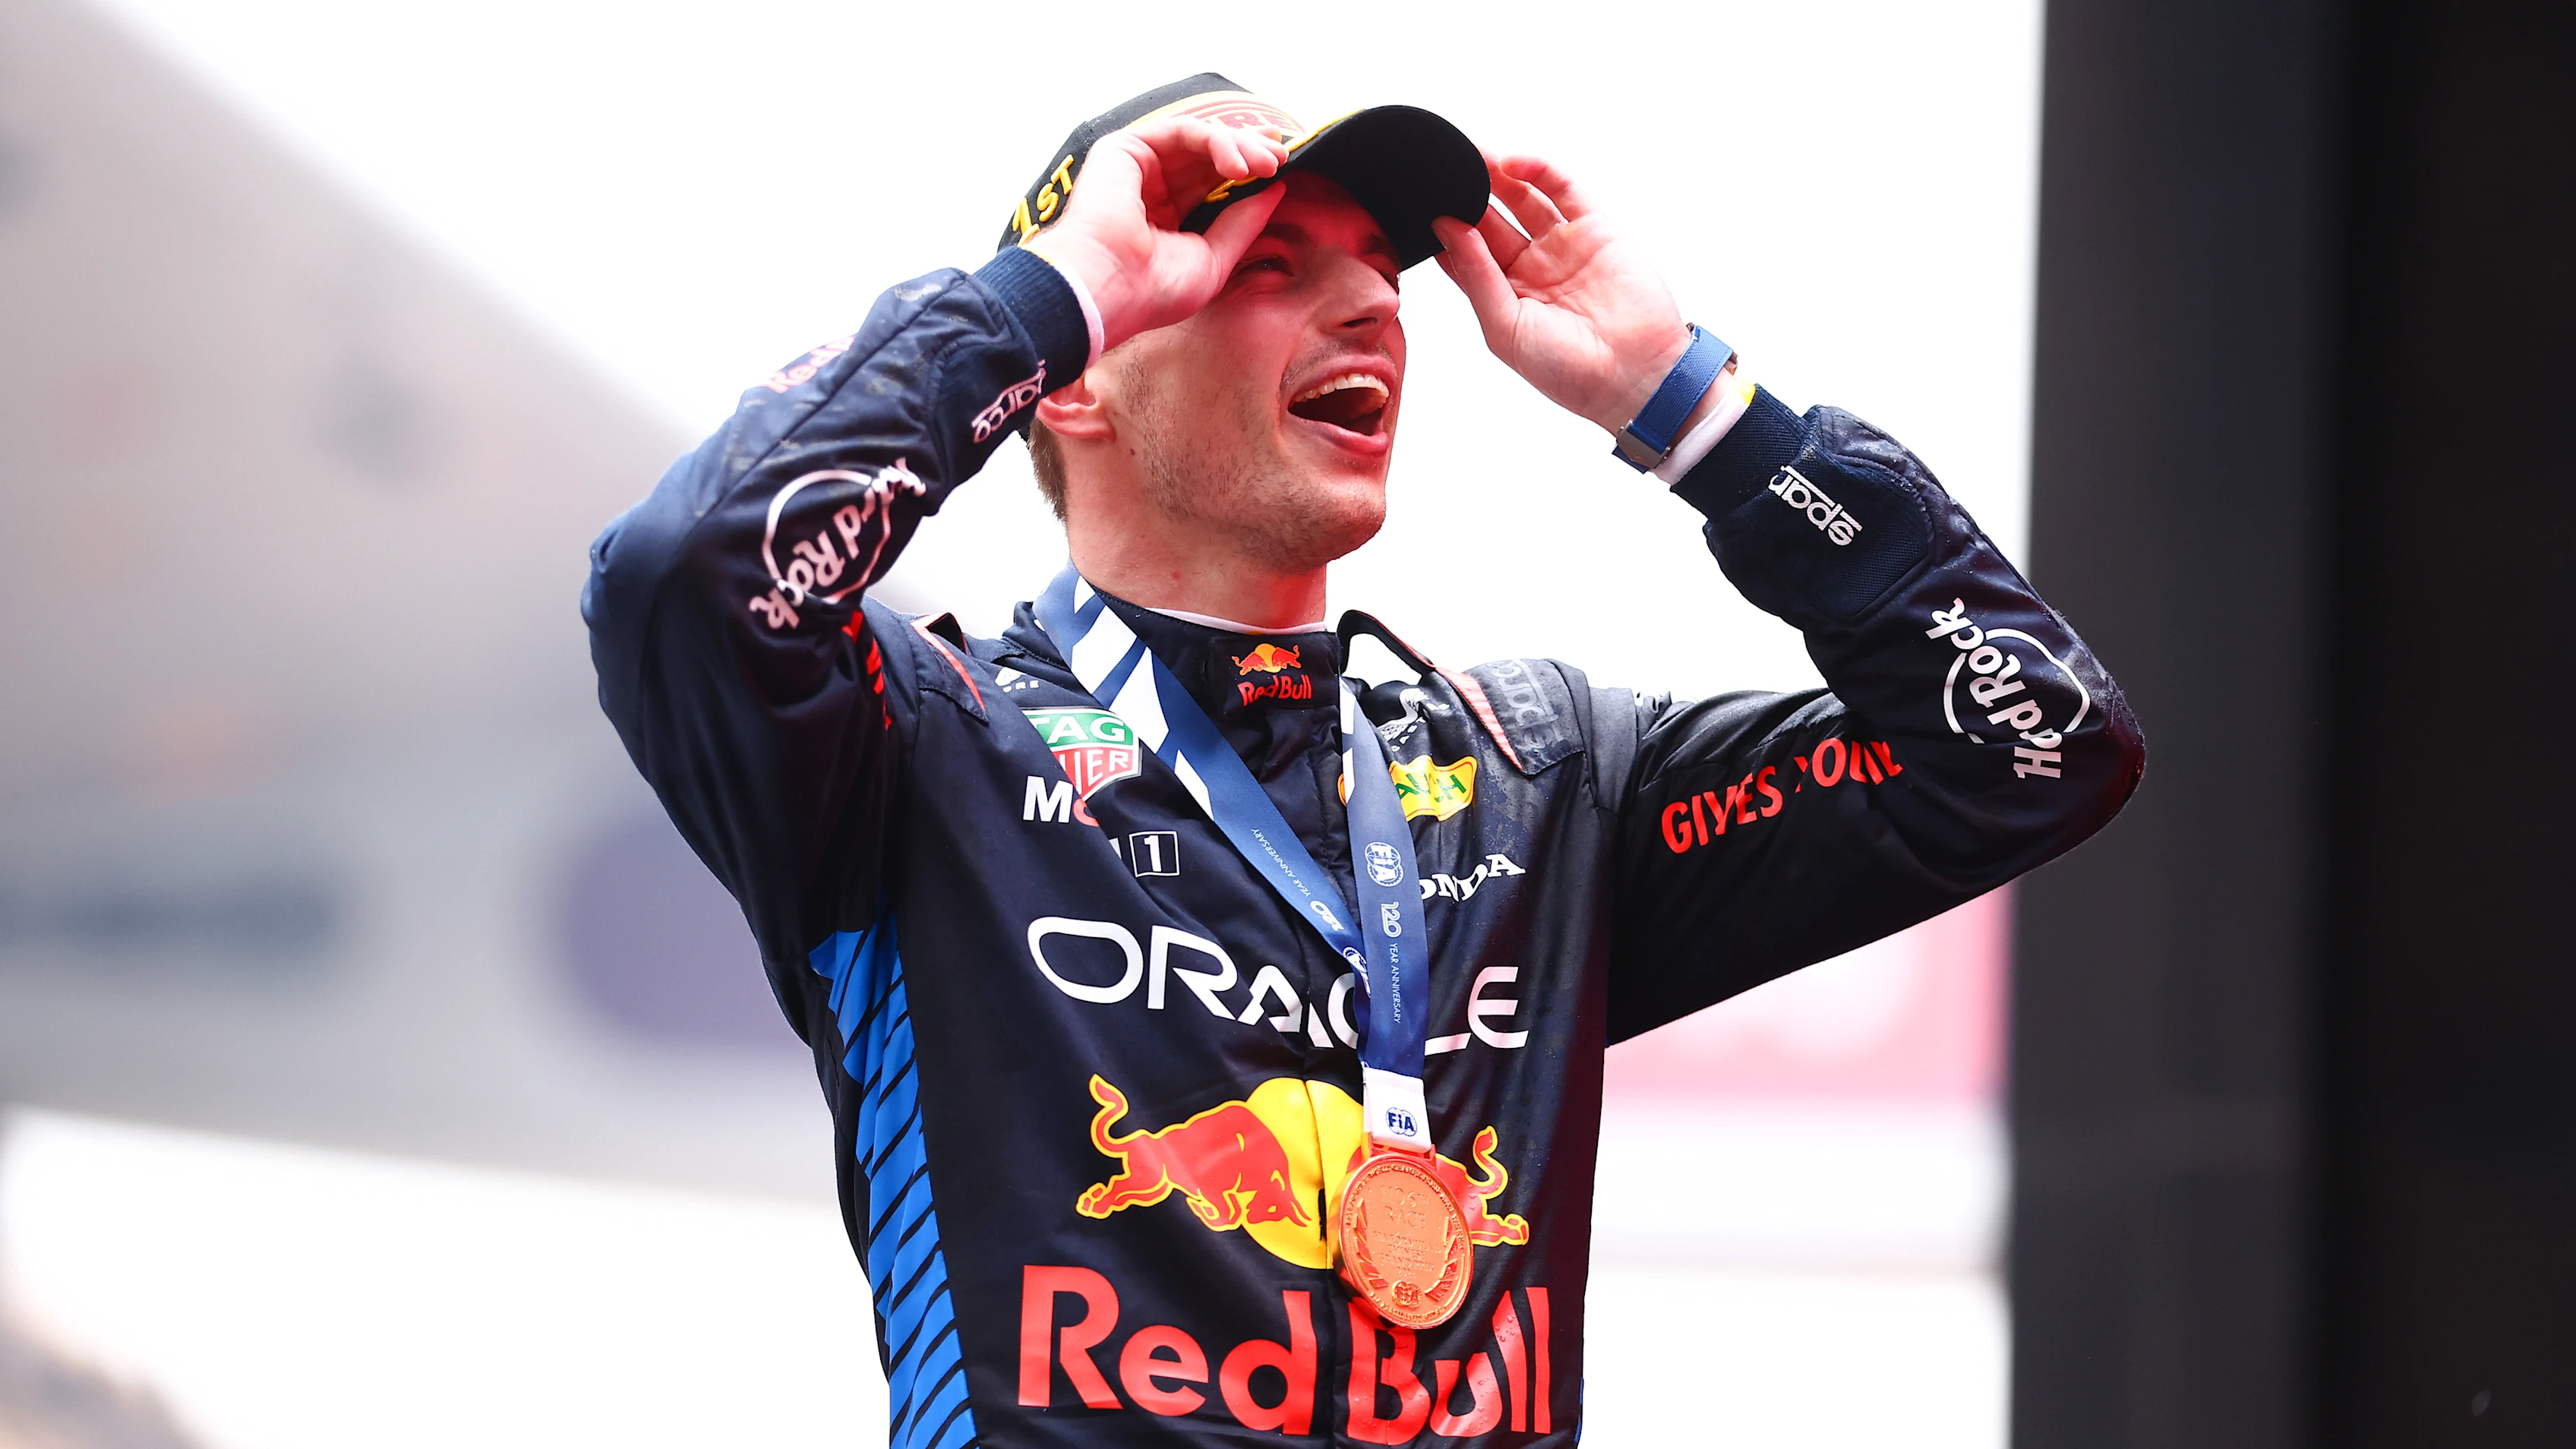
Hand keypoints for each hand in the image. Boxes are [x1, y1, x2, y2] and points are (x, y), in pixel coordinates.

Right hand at [1023, 118, 1290, 353]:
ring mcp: (1138, 167)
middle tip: (1281, 157)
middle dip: (1250, 150)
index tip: (1280, 165)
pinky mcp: (1126, 148)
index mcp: (1167, 218)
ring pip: (1199, 140)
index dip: (1248, 169)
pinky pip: (1182, 131)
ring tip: (1268, 163)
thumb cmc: (1153, 289)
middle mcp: (1152, 189)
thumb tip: (1275, 190)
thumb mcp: (1214, 259)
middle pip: (1209, 157)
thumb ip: (1243, 223)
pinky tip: (1238, 166)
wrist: (1111, 289)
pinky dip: (1216, 141)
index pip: (1213, 183)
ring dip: (1240, 146)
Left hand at [1432, 155, 1693, 433]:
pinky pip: (1563, 189)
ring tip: (1470, 156)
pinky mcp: (1595, 228)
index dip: (1445, 229)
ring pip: (1523, 199)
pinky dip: (1538, 171)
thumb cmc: (1569, 370)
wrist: (1635, 375)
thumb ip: (1476, 275)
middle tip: (1441, 171)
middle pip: (1489, 221)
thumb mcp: (1505, 327)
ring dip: (1496, 176)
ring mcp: (1563, 245)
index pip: (1465, 253)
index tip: (1420, 206)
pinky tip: (1512, 163)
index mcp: (1506, 296)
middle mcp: (1532, 268)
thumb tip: (1447, 230)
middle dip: (1466, 195)